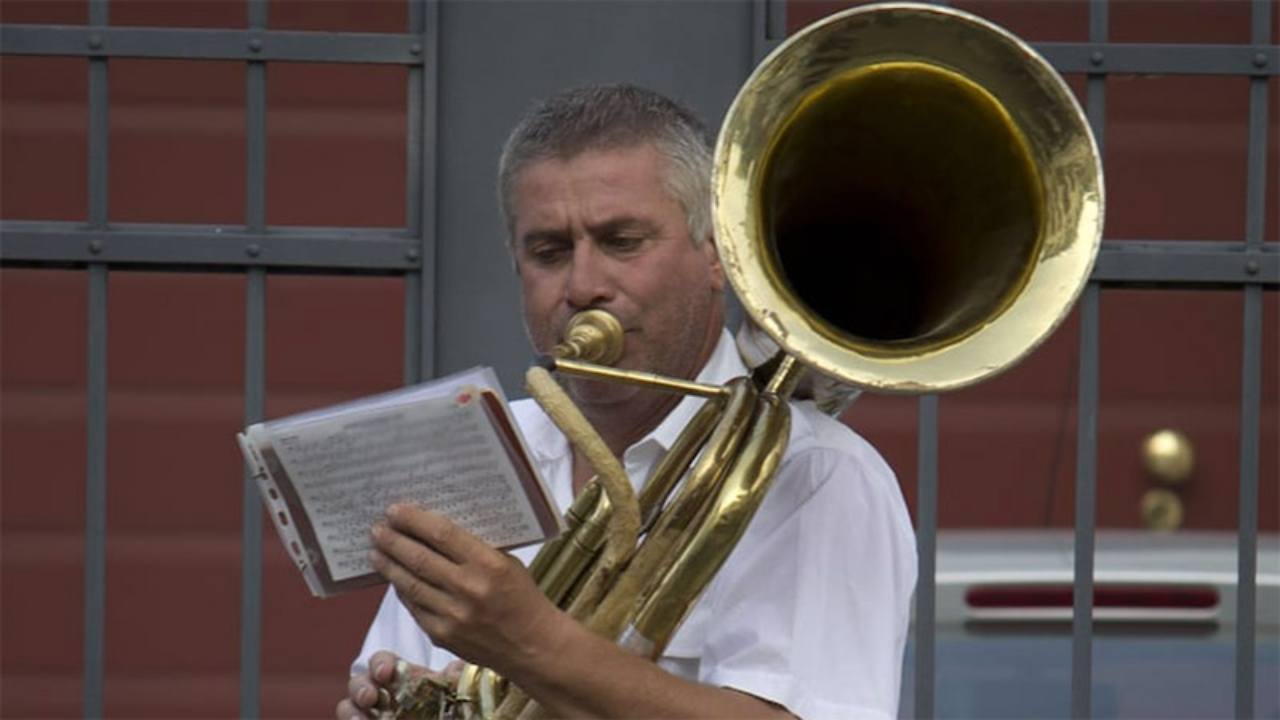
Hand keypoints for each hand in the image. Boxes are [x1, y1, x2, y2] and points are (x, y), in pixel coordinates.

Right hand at [336, 651, 462, 719]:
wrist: (452, 718)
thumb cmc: (448, 708)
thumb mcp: (456, 692)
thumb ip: (457, 678)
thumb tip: (455, 671)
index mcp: (399, 677)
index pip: (381, 661)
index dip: (380, 663)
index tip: (386, 672)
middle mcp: (381, 696)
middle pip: (359, 684)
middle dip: (360, 688)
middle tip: (370, 698)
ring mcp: (373, 716)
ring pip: (348, 708)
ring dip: (350, 713)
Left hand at [369, 504, 564, 675]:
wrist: (532, 646)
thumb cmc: (522, 597)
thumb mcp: (507, 563)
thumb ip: (474, 548)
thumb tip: (434, 530)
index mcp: (489, 564)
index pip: (442, 534)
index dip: (414, 520)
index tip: (395, 510)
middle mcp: (468, 589)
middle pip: (419, 559)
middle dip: (393, 541)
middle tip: (377, 529)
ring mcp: (452, 616)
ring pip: (410, 584)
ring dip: (389, 566)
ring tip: (376, 551)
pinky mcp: (442, 636)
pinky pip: (414, 608)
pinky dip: (402, 591)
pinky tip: (394, 579)